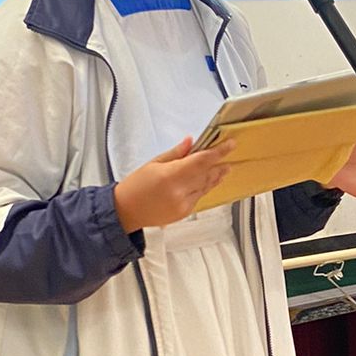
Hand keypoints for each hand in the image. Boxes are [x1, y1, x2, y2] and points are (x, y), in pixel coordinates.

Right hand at [114, 137, 234, 231]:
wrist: (126, 211)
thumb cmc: (136, 186)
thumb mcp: (153, 163)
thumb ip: (176, 153)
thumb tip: (191, 142)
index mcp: (170, 176)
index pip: (202, 161)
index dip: (219, 152)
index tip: (230, 144)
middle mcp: (179, 192)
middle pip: (207, 174)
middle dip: (219, 163)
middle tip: (229, 153)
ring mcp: (184, 204)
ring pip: (206, 186)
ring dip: (216, 175)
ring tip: (225, 167)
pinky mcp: (185, 212)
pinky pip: (200, 196)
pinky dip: (206, 187)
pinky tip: (210, 181)